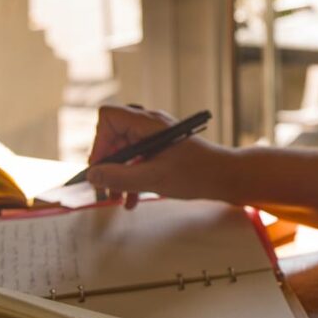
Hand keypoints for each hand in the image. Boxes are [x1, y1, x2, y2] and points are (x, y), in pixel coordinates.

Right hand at [86, 105, 237, 208]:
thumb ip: (120, 177)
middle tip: (104, 190)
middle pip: (113, 137)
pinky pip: (136, 160)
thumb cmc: (195, 173)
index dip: (99, 141)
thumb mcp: (154, 178)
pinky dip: (130, 178)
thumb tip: (92, 175)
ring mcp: (154, 137)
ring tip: (117, 199)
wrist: (224, 177)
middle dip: (107, 165)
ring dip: (117, 176)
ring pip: (123, 152)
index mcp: (148, 123)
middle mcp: (149, 125)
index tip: (101, 167)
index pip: (109, 117)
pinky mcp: (159, 150)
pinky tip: (132, 199)